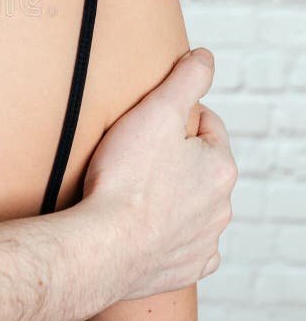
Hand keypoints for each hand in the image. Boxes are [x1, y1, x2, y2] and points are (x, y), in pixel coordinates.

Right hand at [84, 48, 236, 299]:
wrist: (105, 245)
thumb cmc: (126, 179)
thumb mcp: (156, 112)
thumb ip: (185, 79)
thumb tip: (205, 56)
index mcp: (219, 166)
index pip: (208, 126)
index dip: (176, 117)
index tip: (147, 122)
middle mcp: (221, 206)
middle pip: (200, 167)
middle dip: (174, 157)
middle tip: (134, 153)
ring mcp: (203, 240)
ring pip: (193, 206)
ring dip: (172, 196)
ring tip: (132, 189)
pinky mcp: (184, 267)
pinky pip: (183, 245)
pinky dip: (168, 235)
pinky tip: (143, 226)